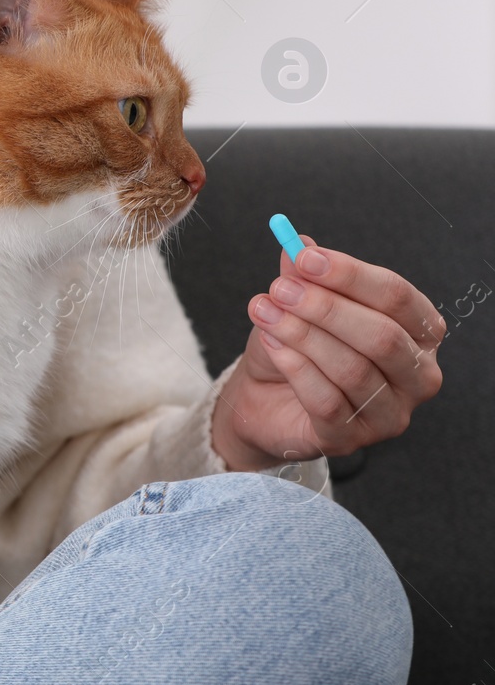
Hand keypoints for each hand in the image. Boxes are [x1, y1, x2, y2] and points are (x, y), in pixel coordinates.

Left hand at [211, 235, 444, 471]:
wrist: (263, 398)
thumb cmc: (296, 346)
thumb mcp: (297, 303)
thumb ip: (303, 275)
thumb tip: (297, 244)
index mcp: (419, 332)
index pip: (397, 297)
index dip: (351, 275)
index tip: (306, 257)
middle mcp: (417, 375)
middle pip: (382, 337)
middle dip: (326, 308)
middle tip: (280, 289)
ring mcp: (390, 414)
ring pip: (353, 369)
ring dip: (302, 335)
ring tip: (264, 312)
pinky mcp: (352, 439)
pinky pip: (327, 401)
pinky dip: (296, 368)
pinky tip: (272, 346)